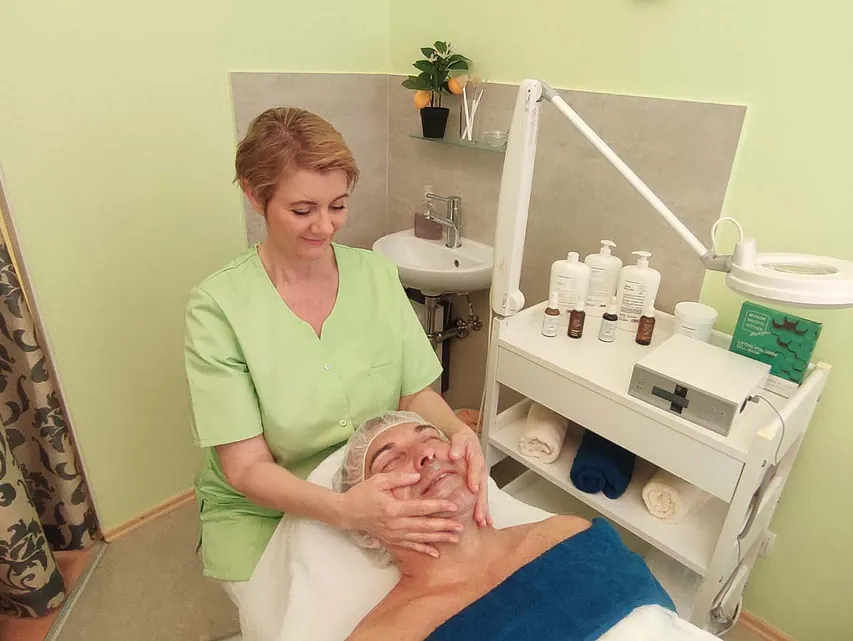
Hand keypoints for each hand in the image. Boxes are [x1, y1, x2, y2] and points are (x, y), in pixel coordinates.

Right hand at [339, 470, 463, 557]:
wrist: (347, 513)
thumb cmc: (362, 494)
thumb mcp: (378, 480)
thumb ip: (399, 478)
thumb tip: (417, 475)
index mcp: (393, 508)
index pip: (420, 508)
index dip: (438, 508)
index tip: (453, 506)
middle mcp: (396, 524)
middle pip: (424, 526)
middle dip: (444, 527)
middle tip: (460, 527)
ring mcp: (394, 535)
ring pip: (420, 538)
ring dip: (438, 538)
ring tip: (455, 538)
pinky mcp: (391, 540)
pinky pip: (410, 546)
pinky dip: (424, 550)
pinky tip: (436, 553)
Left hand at [448, 429, 492, 527]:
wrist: (466, 440)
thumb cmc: (461, 440)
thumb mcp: (458, 438)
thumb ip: (457, 446)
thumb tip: (454, 455)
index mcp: (475, 457)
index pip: (475, 467)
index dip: (474, 478)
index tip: (473, 488)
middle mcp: (481, 470)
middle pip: (483, 486)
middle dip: (481, 502)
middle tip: (479, 516)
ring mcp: (481, 477)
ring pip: (484, 494)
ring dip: (484, 509)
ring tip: (483, 523)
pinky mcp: (479, 483)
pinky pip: (482, 497)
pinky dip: (484, 509)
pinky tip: (485, 522)